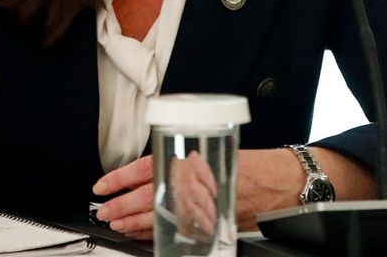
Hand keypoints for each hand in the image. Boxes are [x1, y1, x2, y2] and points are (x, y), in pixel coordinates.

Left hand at [92, 148, 303, 238]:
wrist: (284, 183)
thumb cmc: (255, 165)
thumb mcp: (216, 151)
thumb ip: (187, 161)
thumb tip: (154, 169)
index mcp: (195, 161)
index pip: (147, 168)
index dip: (121, 178)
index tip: (102, 185)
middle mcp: (197, 185)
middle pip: (148, 197)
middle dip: (122, 206)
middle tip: (104, 210)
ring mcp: (204, 209)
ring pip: (160, 218)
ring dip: (135, 224)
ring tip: (117, 224)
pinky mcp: (212, 227)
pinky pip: (179, 232)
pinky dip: (159, 235)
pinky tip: (144, 236)